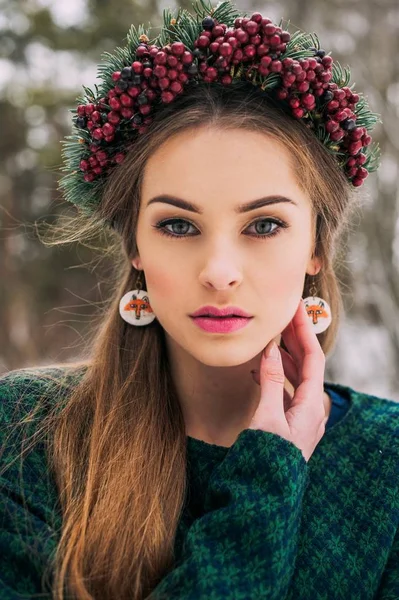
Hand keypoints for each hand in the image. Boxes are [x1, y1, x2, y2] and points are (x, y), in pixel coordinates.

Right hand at [248, 298, 326, 462]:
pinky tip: (261, 369)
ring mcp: (302, 418)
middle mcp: (312, 410)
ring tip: (271, 337)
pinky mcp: (290, 424)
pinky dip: (276, 376)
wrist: (265, 495)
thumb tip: (271, 350)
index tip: (294, 310)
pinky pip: (287, 392)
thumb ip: (270, 382)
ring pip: (297, 379)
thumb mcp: (267, 418)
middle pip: (308, 366)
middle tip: (281, 317)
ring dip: (285, 357)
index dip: (304, 331)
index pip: (313, 358)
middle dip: (295, 340)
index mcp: (312, 407)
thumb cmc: (267, 460)